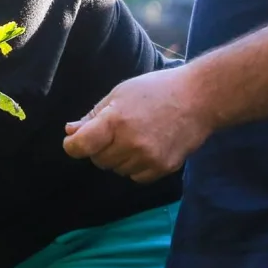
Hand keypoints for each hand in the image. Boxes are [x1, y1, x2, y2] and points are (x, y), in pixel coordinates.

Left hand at [62, 65, 214, 182]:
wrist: (198, 99)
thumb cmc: (155, 90)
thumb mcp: (120, 94)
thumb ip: (93, 116)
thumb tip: (70, 132)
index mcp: (115, 120)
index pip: (81, 146)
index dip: (73, 145)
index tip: (75, 141)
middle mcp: (130, 143)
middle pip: (99, 160)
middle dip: (101, 148)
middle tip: (117, 131)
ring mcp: (148, 158)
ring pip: (117, 170)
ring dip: (119, 158)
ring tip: (135, 136)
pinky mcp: (163, 169)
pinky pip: (136, 177)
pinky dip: (136, 167)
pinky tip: (147, 148)